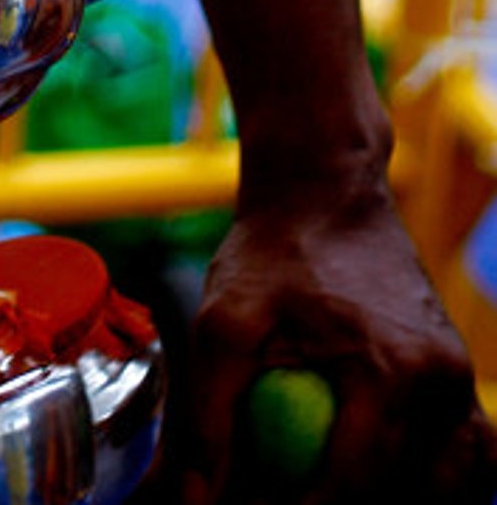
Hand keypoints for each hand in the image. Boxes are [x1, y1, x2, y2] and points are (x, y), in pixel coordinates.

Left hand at [169, 179, 496, 502]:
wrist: (326, 190)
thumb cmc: (272, 252)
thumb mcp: (222, 319)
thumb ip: (207, 412)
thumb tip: (194, 500)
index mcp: (390, 369)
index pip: (351, 489)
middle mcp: (441, 382)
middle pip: (407, 498)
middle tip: (288, 498)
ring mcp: (460, 384)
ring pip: (449, 491)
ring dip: (399, 502)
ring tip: (324, 488)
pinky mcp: (461, 384)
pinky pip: (468, 461)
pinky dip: (437, 488)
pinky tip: (387, 486)